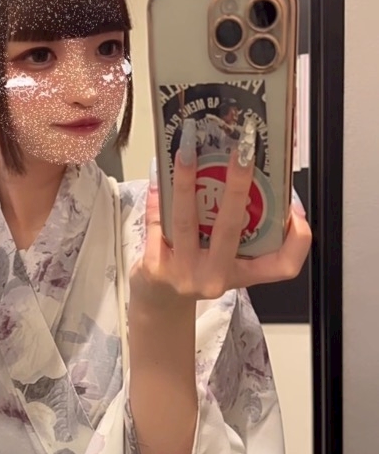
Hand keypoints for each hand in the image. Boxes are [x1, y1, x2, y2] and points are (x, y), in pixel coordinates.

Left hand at [129, 151, 311, 317]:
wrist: (161, 300)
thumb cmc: (198, 271)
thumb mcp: (226, 259)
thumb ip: (241, 230)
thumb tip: (244, 174)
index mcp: (242, 273)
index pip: (283, 265)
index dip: (297, 240)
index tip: (296, 209)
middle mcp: (216, 276)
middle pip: (231, 230)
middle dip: (238, 187)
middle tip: (241, 155)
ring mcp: (185, 273)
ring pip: (186, 221)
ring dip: (186, 182)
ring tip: (187, 153)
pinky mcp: (156, 267)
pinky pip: (157, 223)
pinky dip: (158, 196)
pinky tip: (159, 174)